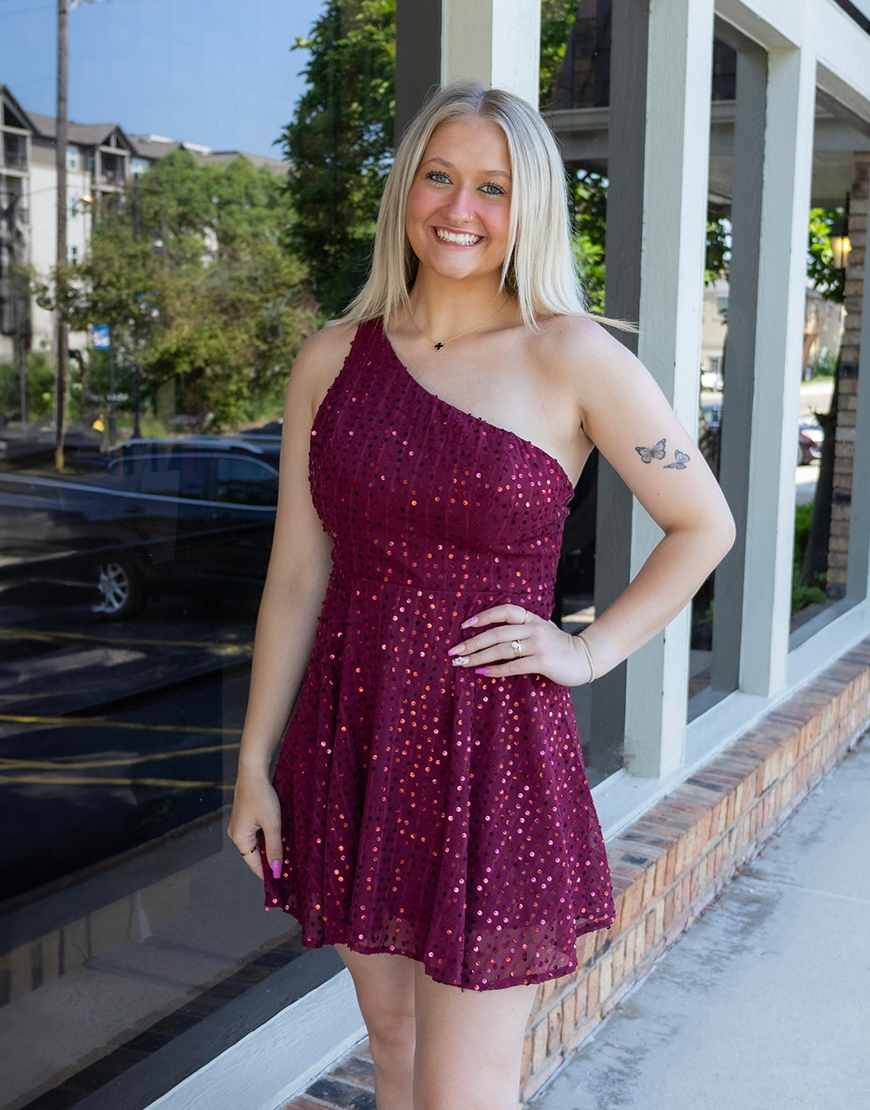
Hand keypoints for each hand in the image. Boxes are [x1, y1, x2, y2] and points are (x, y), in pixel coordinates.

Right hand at [227, 770, 283, 881]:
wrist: (254, 771)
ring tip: (286, 855)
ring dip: (270, 848)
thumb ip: (275, 848)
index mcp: (239, 838)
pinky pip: (257, 833)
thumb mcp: (272, 824)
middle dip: (270, 861)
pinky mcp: (245, 816)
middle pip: (254, 854)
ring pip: (257, 843)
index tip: (279, 882)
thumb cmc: (261, 796)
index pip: (253, 863)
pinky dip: (267, 837)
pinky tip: (279, 838)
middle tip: (287, 870)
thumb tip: (276, 870)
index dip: (267, 873)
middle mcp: (236, 833)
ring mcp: (240, 824)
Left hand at [447, 602, 592, 685]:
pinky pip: (514, 665)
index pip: (504, 611)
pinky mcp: (543, 661)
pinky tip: (483, 673)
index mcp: (532, 619)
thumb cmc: (559, 647)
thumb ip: (522, 628)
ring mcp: (539, 644)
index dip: (484, 616)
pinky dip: (496, 670)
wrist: (585, 658)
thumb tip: (491, 634)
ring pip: (502, 649)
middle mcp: (534, 628)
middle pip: (497, 633)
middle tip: (454, 651)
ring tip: (463, 663)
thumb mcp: (542, 630)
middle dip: (472, 642)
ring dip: (479, 657)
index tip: (465, 625)